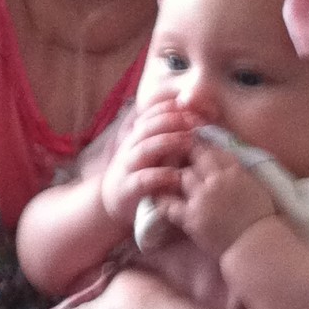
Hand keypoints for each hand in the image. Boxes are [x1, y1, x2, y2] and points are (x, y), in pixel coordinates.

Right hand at [98, 92, 196, 226]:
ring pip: (144, 149)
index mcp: (137, 138)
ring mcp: (127, 168)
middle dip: (172, 121)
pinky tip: (177, 176)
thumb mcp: (152, 154)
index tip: (189, 105)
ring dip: (167, 142)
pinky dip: (159, 176)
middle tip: (195, 121)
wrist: (113, 203)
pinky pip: (142, 180)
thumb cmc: (141, 176)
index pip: (149, 115)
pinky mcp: (127, 190)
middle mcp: (130, 149)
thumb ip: (166, 138)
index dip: (168, 108)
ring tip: (189, 142)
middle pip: (148, 128)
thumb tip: (194, 123)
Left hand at [169, 141, 277, 258]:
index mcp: (236, 171)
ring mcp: (202, 197)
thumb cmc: (262, 219)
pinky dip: (165, 201)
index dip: (204, 150)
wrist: (255, 244)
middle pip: (195, 157)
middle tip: (182, 161)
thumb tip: (231, 169)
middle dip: (189, 159)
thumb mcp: (257, 188)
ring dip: (180, 179)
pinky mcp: (191, 216)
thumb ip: (241, 175)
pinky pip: (170, 204)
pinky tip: (163, 201)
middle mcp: (217, 180)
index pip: (214, 150)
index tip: (199, 152)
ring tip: (176, 182)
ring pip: (182, 176)